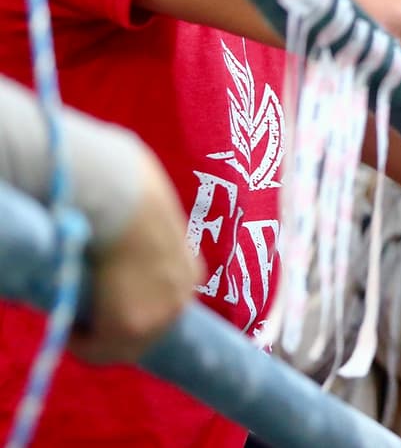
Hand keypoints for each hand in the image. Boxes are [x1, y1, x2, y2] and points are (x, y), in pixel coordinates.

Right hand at [70, 150, 202, 363]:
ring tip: (73, 323)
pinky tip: (69, 327)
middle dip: (114, 328)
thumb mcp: (149, 216)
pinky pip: (100, 350)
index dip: (133, 307)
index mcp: (189, 270)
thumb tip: (125, 222)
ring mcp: (160, 315)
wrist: (125, 198)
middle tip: (85, 319)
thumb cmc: (131, 193)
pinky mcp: (131, 327)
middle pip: (146, 332)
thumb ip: (143, 234)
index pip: (163, 305)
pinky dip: (81, 343)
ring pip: (122, 346)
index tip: (110, 305)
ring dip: (95, 338)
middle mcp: (182, 297)